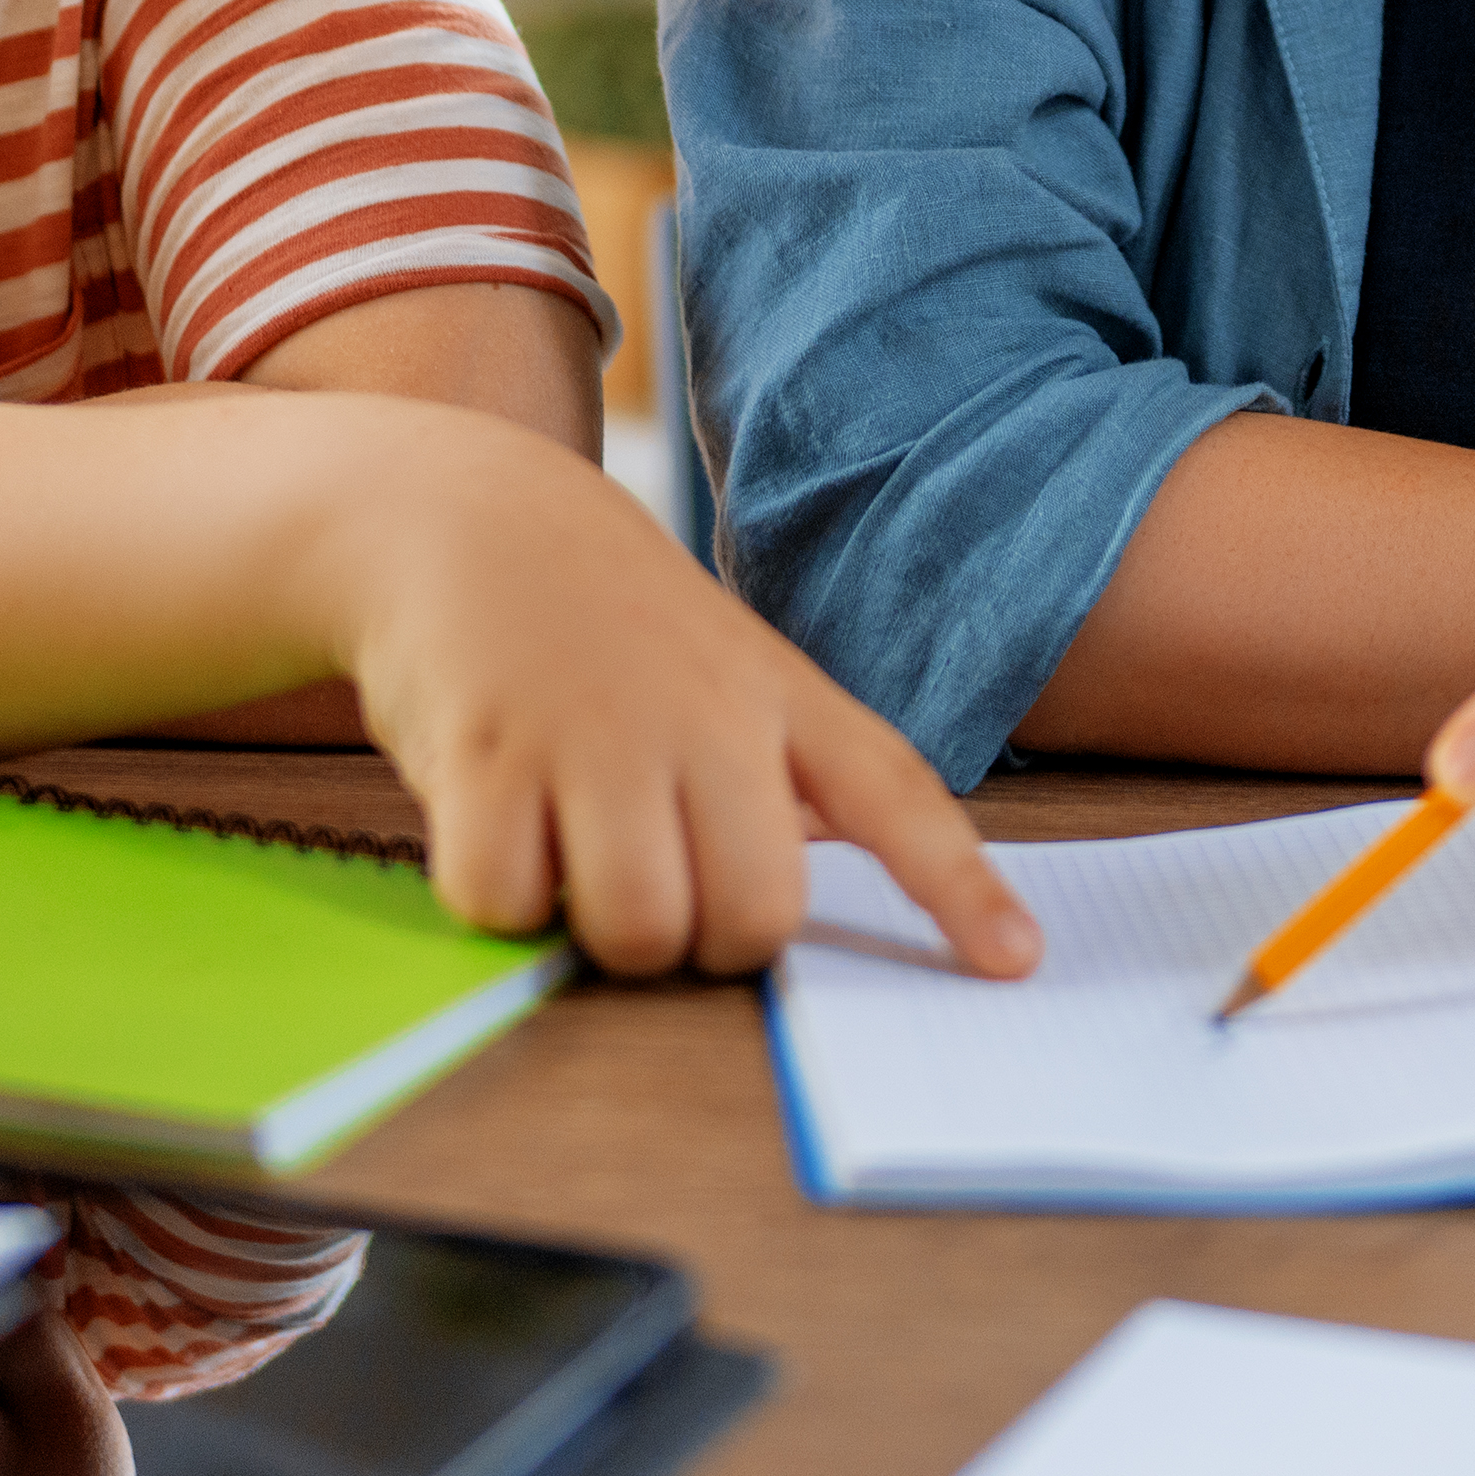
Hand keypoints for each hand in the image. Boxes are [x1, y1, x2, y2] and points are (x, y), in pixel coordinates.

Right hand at [322, 417, 1040, 982]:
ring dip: (596, 927)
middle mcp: (704, 713)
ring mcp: (600, 730)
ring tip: (569, 847)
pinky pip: (511, 903)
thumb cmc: (601, 623)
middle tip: (653, 877)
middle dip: (702, 939)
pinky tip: (494, 816)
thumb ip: (771, 779)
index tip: (1014, 961)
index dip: (959, 887)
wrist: (460, 514)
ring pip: (640, 928)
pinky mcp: (492, 751)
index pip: (893, 794)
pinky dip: (496, 893)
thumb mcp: (721, 667)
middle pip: (755, 916)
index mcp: (777, 696)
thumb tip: (779, 911)